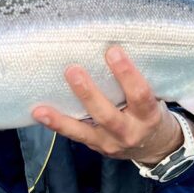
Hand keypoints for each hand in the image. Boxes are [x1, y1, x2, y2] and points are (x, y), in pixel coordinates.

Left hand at [32, 45, 193, 164]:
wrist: (155, 147)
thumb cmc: (150, 112)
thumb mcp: (154, 97)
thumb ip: (134, 81)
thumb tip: (111, 45)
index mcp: (149, 115)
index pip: (140, 95)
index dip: (127, 73)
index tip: (113, 50)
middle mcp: (130, 132)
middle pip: (107, 115)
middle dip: (88, 93)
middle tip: (72, 69)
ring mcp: (110, 142)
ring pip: (85, 130)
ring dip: (62, 118)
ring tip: (42, 108)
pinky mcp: (96, 146)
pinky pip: (74, 135)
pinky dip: (56, 124)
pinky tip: (39, 113)